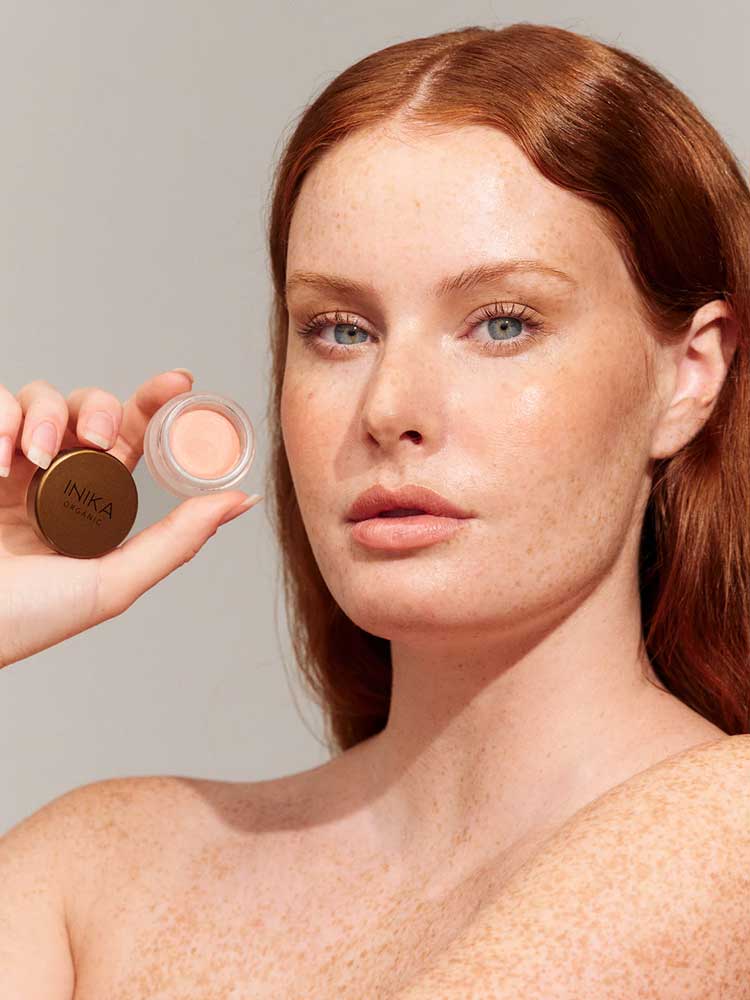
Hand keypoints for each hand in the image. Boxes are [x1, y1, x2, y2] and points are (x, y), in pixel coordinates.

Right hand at [0, 371, 261, 669]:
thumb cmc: (27, 619)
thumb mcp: (112, 582)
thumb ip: (176, 540)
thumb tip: (240, 501)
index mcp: (93, 501)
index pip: (131, 437)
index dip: (156, 403)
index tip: (181, 384)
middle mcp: (55, 476)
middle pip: (89, 407)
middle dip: (99, 407)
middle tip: (97, 436)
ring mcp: (11, 462)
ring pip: (41, 397)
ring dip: (44, 413)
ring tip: (34, 457)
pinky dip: (1, 418)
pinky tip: (0, 461)